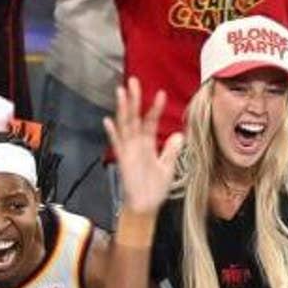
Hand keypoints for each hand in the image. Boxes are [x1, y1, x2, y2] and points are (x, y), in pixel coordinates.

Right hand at [104, 77, 185, 217]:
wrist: (145, 207)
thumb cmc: (154, 188)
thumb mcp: (168, 167)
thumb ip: (171, 151)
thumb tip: (179, 134)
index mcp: (147, 144)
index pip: (151, 121)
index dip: (155, 108)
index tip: (160, 93)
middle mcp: (136, 144)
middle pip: (135, 117)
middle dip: (134, 99)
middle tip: (132, 81)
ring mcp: (128, 150)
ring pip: (125, 126)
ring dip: (123, 109)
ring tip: (121, 92)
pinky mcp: (123, 160)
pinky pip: (117, 144)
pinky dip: (113, 133)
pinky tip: (108, 121)